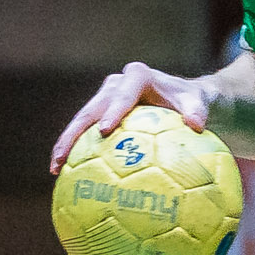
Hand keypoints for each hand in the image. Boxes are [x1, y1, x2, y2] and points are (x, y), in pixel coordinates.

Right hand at [50, 61, 212, 171]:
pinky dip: (76, 152)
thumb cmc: (193, 101)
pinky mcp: (102, 113)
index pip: (123, 93)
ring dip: (66, 144)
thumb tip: (196, 125)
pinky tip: (67, 176)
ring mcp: (105, 99)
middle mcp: (116, 84)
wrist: (184, 98)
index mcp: (137, 77)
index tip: (106, 131)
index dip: (113, 111)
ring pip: (81, 121)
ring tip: (56, 169)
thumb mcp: (199, 103)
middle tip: (65, 155)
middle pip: (91, 108)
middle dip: (75, 132)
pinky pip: (86, 133)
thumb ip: (197, 111)